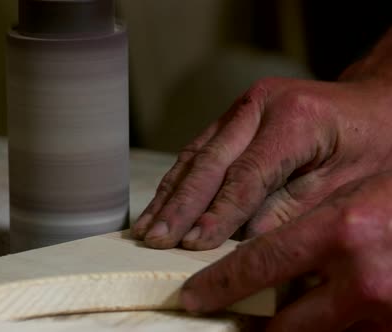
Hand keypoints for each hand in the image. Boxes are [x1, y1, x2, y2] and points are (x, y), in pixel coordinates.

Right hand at [131, 76, 391, 249]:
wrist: (374, 105)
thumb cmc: (373, 144)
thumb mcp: (346, 185)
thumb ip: (292, 212)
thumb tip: (242, 244)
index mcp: (295, 117)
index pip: (246, 174)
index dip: (217, 213)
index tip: (193, 244)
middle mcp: (260, 105)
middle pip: (209, 162)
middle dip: (179, 207)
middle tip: (156, 240)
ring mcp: (242, 108)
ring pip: (194, 156)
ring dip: (168, 196)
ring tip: (146, 229)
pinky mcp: (231, 118)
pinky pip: (197, 151)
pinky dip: (177, 182)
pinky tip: (159, 206)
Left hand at [180, 172, 391, 331]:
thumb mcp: (358, 199)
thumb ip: (310, 233)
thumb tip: (259, 262)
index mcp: (346, 231)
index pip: (259, 265)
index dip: (219, 285)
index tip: (192, 297)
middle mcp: (366, 280)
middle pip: (284, 325)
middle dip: (257, 328)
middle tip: (238, 322)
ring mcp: (388, 314)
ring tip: (283, 318)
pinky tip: (336, 314)